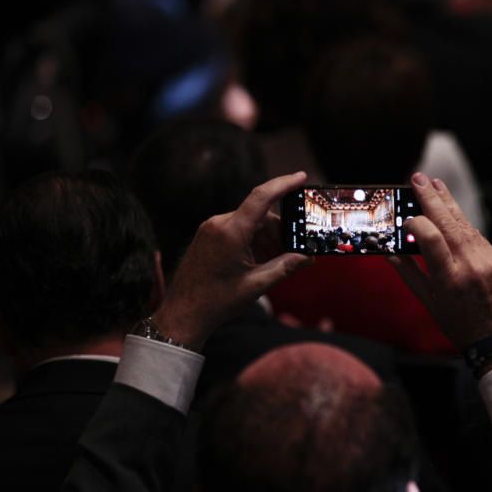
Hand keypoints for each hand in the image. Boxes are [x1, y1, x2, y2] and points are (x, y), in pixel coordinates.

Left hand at [153, 172, 313, 349]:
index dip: (284, 184)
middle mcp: (219, 224)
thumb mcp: (256, 285)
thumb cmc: (215, 302)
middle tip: (297, 251)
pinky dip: (253, 242)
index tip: (302, 177)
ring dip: (267, 239)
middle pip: (261, 216)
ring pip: (251, 224)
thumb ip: (285, 267)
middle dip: (281, 231)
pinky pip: (238, 230)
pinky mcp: (208, 236)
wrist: (182, 314)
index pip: (262, 197)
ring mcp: (211, 229)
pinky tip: (260, 262)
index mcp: (230, 232)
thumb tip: (308, 257)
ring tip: (276, 263)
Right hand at [390, 173, 491, 366]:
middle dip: (432, 197)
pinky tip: (451, 211)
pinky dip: (461, 221)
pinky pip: (475, 234)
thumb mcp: (430, 305)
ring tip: (434, 185)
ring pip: (464, 223)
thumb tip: (389, 254)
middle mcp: (470, 264)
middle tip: (418, 178)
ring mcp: (487, 258)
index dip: (416, 222)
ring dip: (448, 203)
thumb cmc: (462, 327)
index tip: (405, 218)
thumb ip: (409, 276)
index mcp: (449, 279)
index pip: (430, 237)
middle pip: (448, 222)